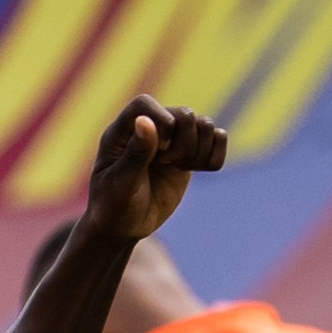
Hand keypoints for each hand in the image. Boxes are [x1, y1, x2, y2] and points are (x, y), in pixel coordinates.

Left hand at [82, 96, 226, 252]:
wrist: (123, 227)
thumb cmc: (113, 207)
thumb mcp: (120, 184)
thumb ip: (135, 153)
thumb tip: (145, 121)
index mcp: (122, 131)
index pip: (145, 104)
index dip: (159, 122)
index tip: (158, 151)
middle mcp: (149, 128)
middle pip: (184, 114)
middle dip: (183, 143)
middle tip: (165, 164)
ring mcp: (172, 139)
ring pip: (204, 124)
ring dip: (199, 149)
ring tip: (180, 168)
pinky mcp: (189, 153)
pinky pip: (218, 138)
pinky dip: (215, 154)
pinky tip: (196, 168)